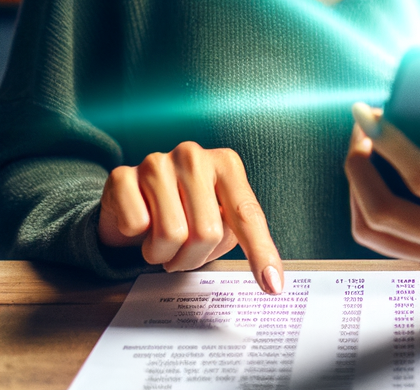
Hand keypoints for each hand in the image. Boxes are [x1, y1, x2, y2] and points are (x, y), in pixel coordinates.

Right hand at [98, 141, 283, 294]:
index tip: (273, 287)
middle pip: (207, 233)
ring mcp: (158, 162)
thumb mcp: (216, 217)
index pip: (247, 214)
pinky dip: (135, 237)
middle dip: (193, 258)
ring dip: (163, 254)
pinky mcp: (122, 176)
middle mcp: (194, 156)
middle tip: (182, 253)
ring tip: (160, 239)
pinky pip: (135, 226)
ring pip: (171, 235)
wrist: (129, 200)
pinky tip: (139, 221)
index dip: (260, 253)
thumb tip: (270, 279)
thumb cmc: (182, 211)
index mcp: (226, 164)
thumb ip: (236, 235)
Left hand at [346, 88, 419, 277]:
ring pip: (373, 233)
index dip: (393, 147)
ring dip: (356, 188)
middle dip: (360, 168)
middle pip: (386, 214)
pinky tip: (368, 175)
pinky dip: (363, 207)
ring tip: (360, 148)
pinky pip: (381, 242)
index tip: (372, 117)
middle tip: (360, 129)